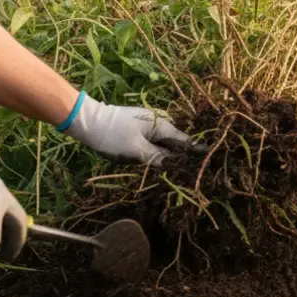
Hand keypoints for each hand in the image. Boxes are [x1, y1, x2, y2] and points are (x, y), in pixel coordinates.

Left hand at [63, 94, 201, 164]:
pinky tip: (160, 164)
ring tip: (179, 172)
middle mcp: (160, 124)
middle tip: (193, 174)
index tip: (209, 163)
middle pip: (177, 144)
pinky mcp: (139, 131)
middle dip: (183, 157)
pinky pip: (155, 144)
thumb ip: (158, 158)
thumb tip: (176, 166)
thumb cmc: (113, 135)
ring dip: (170, 156)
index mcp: (162, 126)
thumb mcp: (136, 150)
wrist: (88, 121)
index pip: (186, 142)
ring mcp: (149, 126)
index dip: (196, 154)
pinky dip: (158, 153)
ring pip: (165, 145)